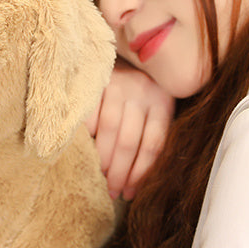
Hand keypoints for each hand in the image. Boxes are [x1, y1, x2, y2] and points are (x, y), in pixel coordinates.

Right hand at [86, 59, 173, 200]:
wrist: (126, 53)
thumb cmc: (142, 91)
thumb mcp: (156, 108)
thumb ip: (152, 133)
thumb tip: (140, 180)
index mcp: (162, 104)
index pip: (153, 146)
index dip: (141, 174)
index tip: (129, 194)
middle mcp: (143, 93)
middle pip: (129, 142)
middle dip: (119, 172)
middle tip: (111, 191)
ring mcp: (120, 85)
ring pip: (110, 130)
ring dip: (103, 158)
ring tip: (99, 175)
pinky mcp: (99, 79)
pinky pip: (91, 113)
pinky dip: (87, 133)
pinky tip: (86, 149)